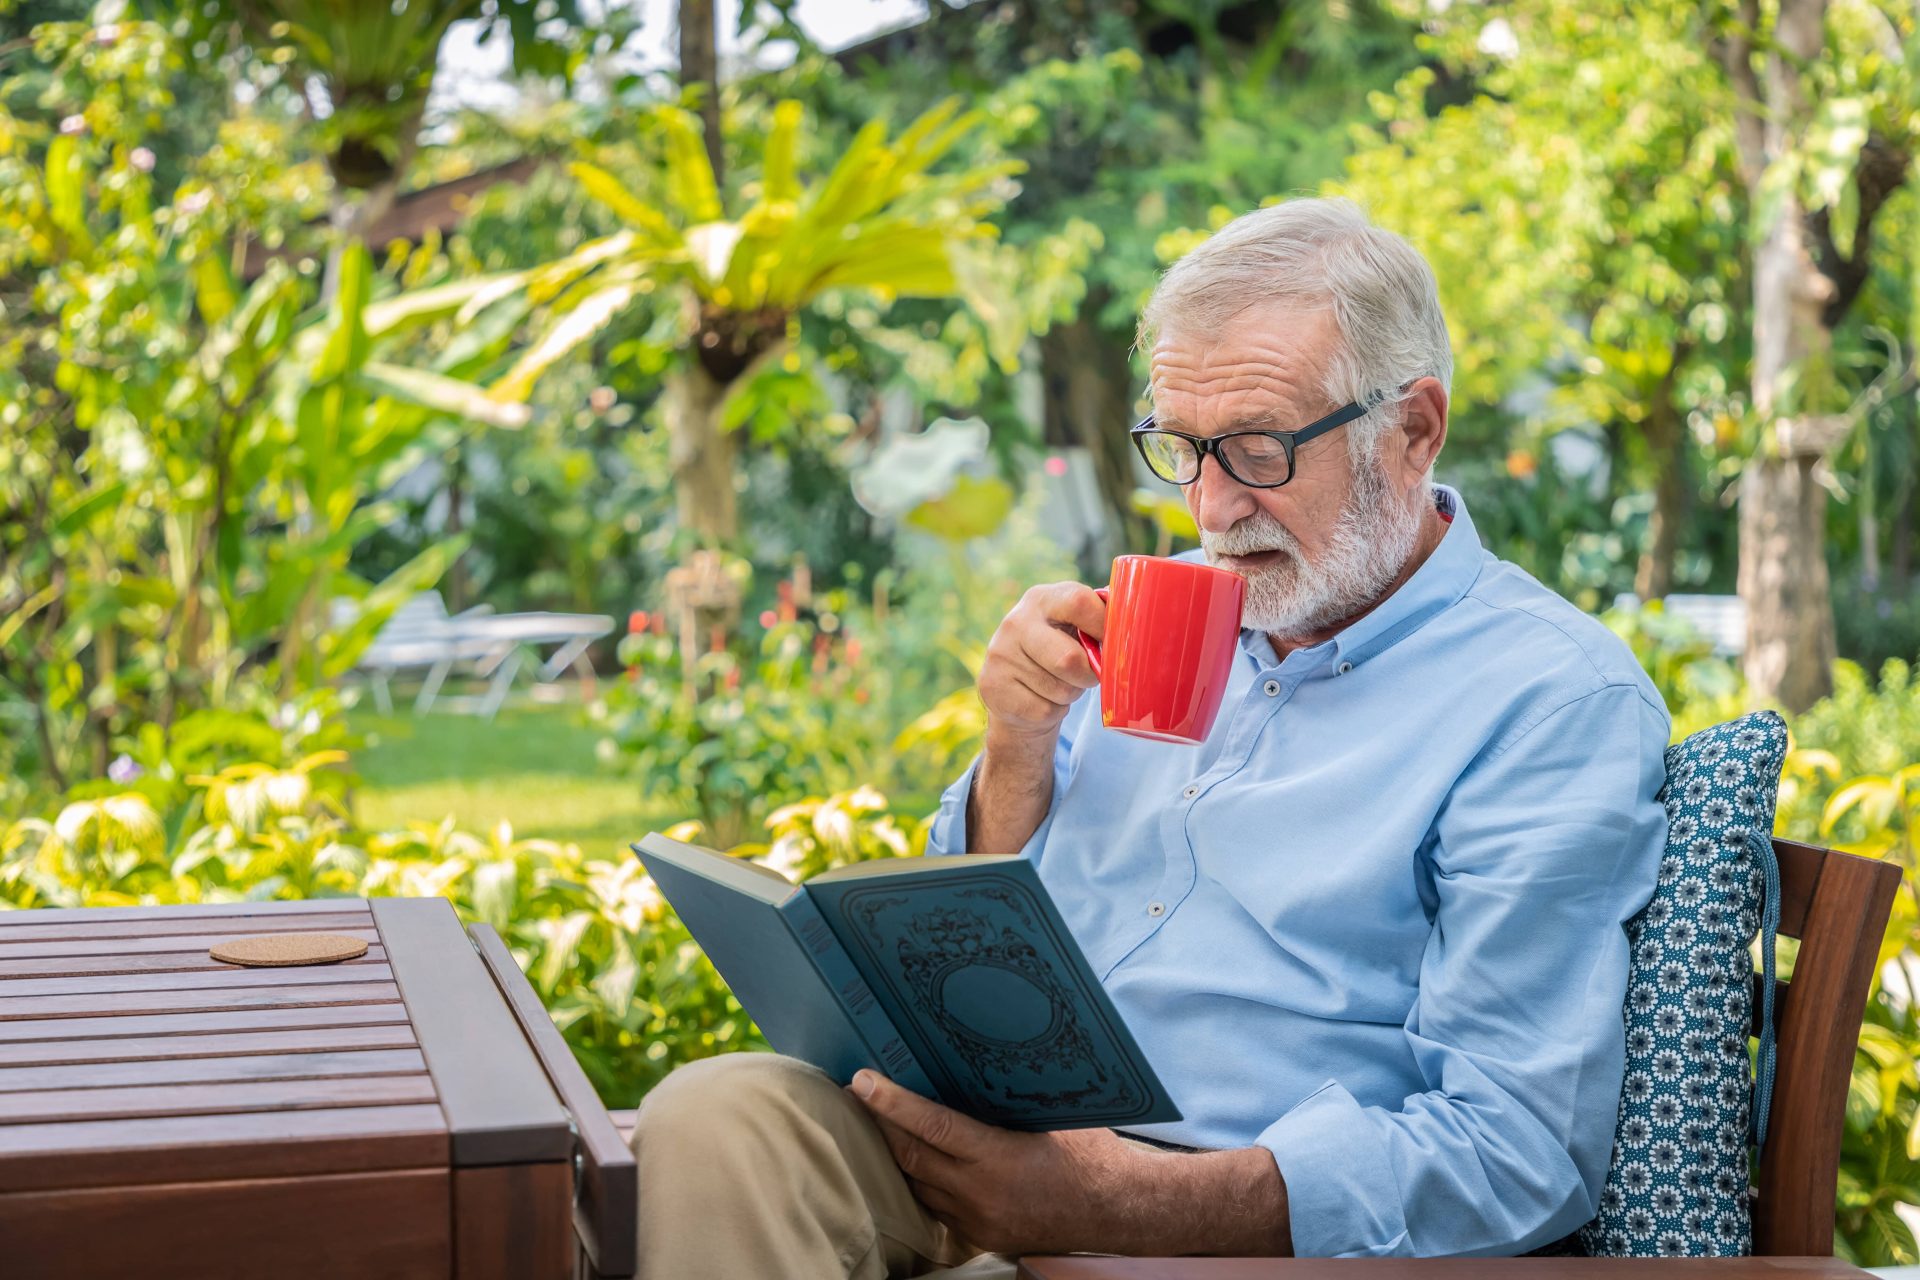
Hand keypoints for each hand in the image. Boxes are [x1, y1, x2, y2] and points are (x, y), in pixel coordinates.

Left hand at [847, 1070, 1149, 1255]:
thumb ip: (1009, 1099)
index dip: (892, 1102)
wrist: (1119, 1212)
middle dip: (878, 1123)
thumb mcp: (1052, 1115)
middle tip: (855, 1093)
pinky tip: (915, 1158)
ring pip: (916, 1185)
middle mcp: (981, 1194)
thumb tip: (971, 1063)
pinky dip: (920, 1180)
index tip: (862, 1081)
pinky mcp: (980, 1237)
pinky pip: (936, 1206)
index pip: (931, 1127)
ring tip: (877, 1121)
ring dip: (895, 1153)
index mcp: (999, 1158)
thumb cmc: (1091, 1154)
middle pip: (910, 1156)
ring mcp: (978, 1221)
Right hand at [978, 582, 1105, 742]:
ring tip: (1059, 684)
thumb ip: (1098, 619)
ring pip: (1060, 689)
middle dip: (1088, 674)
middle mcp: (1015, 622)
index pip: (1080, 602)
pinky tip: (1042, 698)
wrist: (1014, 690)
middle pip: (1069, 659)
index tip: (1114, 644)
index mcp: (1042, 599)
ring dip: (1070, 693)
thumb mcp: (1073, 627)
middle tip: (1088, 675)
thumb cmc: (1058, 652)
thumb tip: (1139, 622)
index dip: (1105, 627)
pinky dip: (1054, 711)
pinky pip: (1045, 709)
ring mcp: (1000, 655)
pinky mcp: (993, 687)